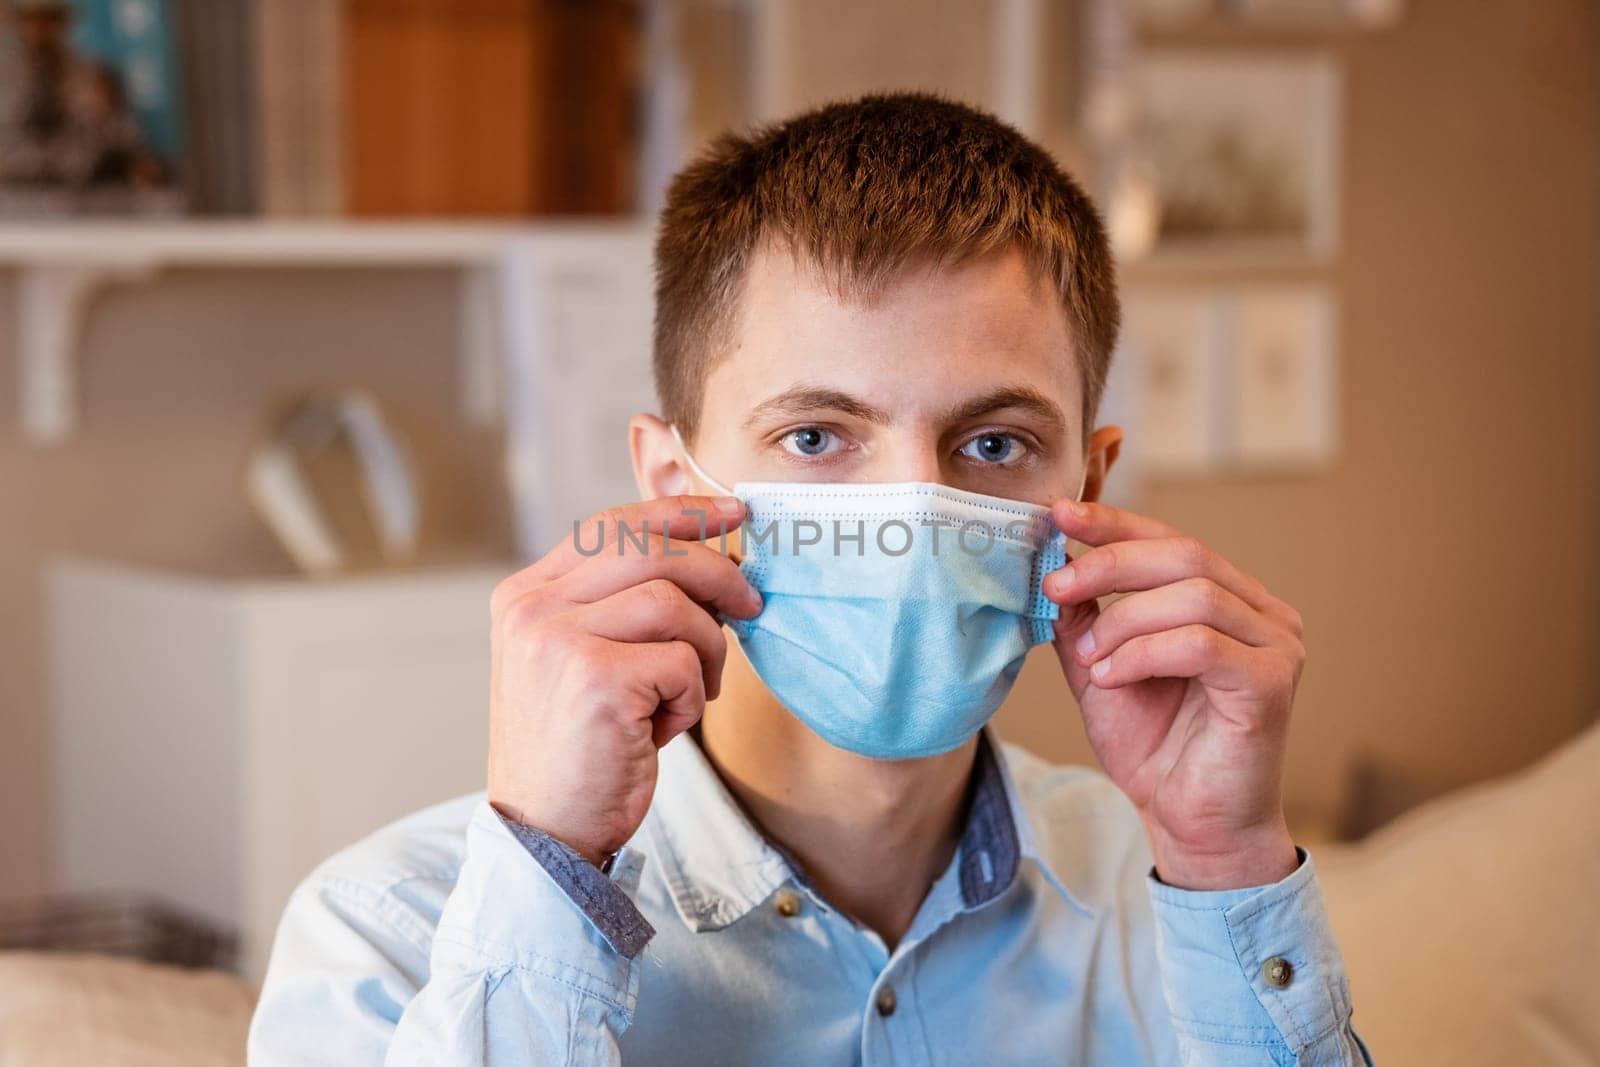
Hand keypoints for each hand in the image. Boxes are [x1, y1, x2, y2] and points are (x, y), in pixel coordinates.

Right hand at [487, 495, 760, 868]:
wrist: (547, 834)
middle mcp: (532, 608)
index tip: (731, 515)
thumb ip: (622, 608)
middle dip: (717, 571)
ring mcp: (558, 640)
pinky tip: (665, 727)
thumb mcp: (587, 663)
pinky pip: (682, 659)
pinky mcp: (595, 678)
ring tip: (693, 692)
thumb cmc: (580, 750)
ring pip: (674, 602)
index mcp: (526, 595)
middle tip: (752, 603)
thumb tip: (714, 563)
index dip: (680, 513)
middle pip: (649, 548)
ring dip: (707, 649)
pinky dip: (691, 695)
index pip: (612, 524)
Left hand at [1045, 499, 1304, 889]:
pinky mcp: (1272, 682)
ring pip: (1194, 594)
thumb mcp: (1101, 668)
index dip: (1114, 522)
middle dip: (1109, 562)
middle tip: (1055, 583)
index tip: (1059, 514)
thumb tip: (1054, 561)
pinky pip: (1201, 644)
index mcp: (1227, 597)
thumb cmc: (1155, 747)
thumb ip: (1084, 617)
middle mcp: (1261, 611)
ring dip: (1124, 619)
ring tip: (1090, 659)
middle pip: (1185, 553)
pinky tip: (1113, 677)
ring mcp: (1275, 644)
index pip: (1169, 540)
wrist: (1189, 823)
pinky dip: (1144, 653)